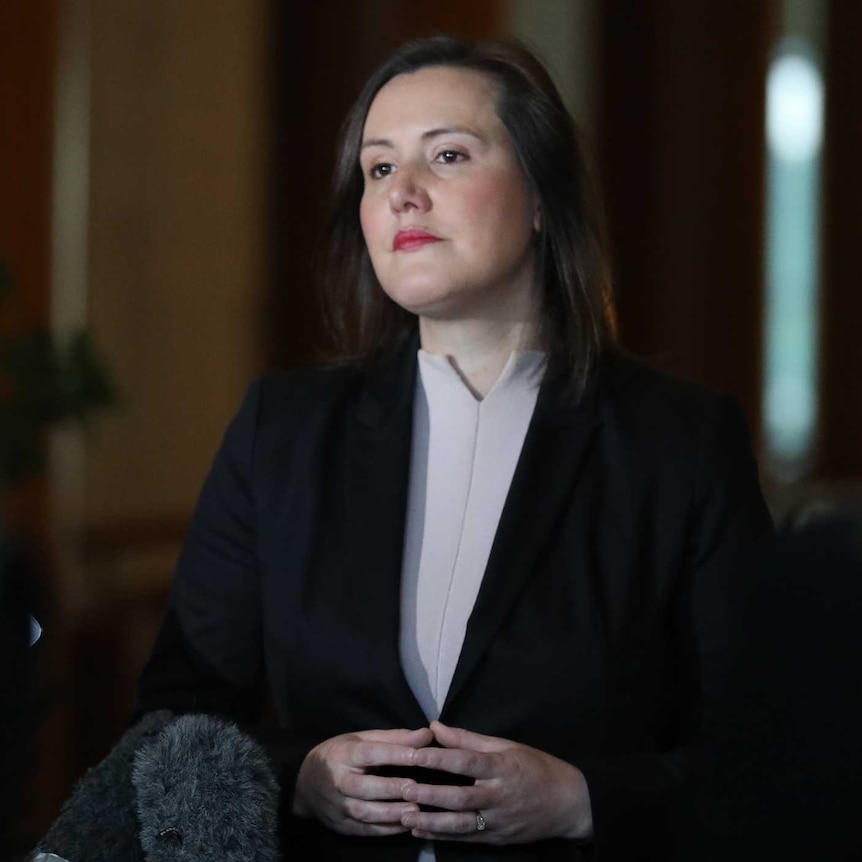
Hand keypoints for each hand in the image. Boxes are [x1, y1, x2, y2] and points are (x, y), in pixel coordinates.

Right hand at [293, 727, 432, 835]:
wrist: (305, 783)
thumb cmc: (340, 754)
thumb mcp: (362, 739)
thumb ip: (395, 738)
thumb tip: (427, 734)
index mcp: (342, 754)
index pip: (369, 754)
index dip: (393, 754)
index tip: (418, 755)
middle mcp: (337, 781)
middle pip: (364, 787)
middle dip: (390, 788)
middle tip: (416, 787)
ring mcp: (337, 806)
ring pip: (364, 812)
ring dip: (390, 813)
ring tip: (415, 810)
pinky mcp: (341, 826)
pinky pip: (365, 830)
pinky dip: (386, 829)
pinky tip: (406, 824)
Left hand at [401, 721, 591, 844]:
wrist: (567, 803)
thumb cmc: (535, 767)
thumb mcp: (506, 746)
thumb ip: (468, 739)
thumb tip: (435, 726)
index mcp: (502, 768)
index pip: (467, 763)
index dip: (440, 758)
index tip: (415, 753)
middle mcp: (499, 797)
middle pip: (461, 798)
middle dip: (431, 795)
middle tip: (404, 789)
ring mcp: (498, 822)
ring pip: (461, 824)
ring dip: (431, 822)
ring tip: (405, 816)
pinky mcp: (496, 839)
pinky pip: (466, 838)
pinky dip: (442, 836)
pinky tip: (420, 832)